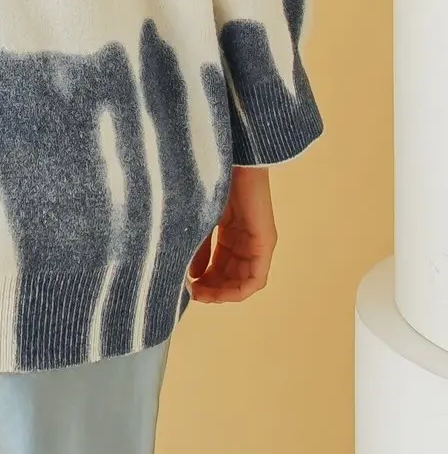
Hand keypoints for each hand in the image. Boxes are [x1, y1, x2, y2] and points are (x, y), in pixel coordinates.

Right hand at [187, 166, 276, 303]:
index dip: (205, 282)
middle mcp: (247, 241)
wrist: (232, 159)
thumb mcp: (202, 221)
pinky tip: (219, 291)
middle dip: (212, 289)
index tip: (187, 287)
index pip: (221, 267)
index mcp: (232, 233)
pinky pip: (256, 278)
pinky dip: (239, 289)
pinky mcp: (265, 242)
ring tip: (201, 294)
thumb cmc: (214, 182)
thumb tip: (191, 277)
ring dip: (222, 292)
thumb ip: (199, 248)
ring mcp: (258, 243)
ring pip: (244, 282)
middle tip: (192, 294)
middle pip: (232, 277)